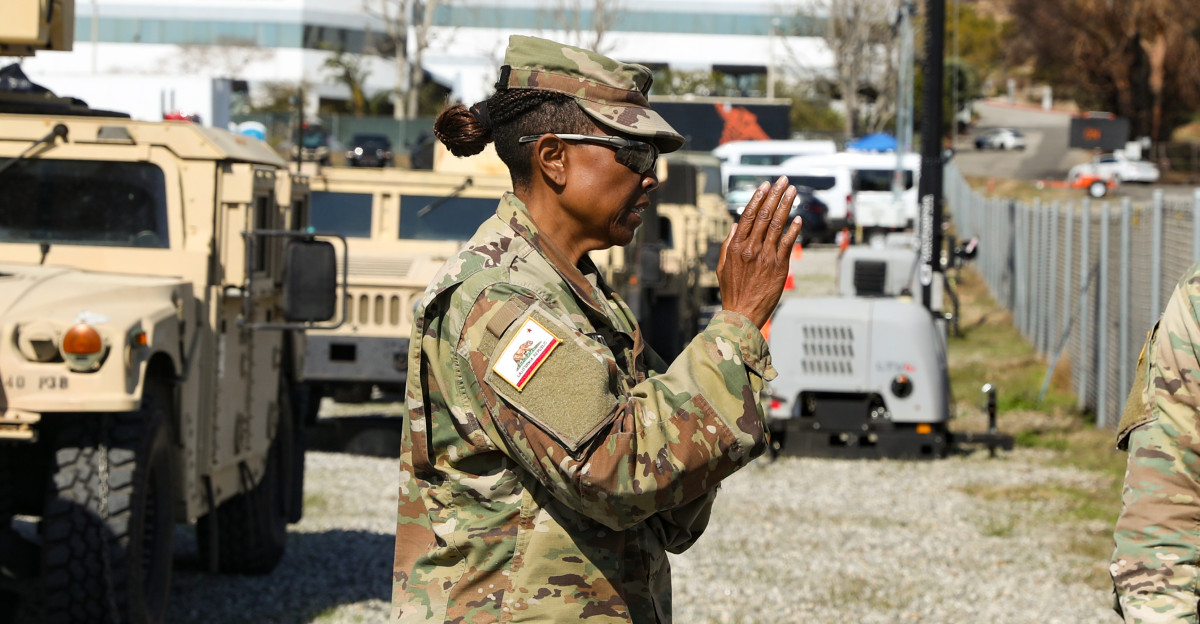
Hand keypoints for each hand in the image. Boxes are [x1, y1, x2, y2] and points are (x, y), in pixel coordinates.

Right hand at [717, 176, 801, 327]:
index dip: (758, 198)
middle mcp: (750, 248)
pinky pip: (787, 243)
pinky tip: (798, 218)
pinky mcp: (779, 266)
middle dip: (775, 195)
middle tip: (783, 181)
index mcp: (736, 246)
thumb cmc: (732, 291)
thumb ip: (729, 244)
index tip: (765, 185)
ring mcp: (766, 256)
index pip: (748, 215)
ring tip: (793, 191)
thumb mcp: (722, 266)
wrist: (741, 313)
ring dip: (786, 205)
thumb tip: (736, 225)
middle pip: (764, 215)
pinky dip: (793, 229)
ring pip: (777, 225)